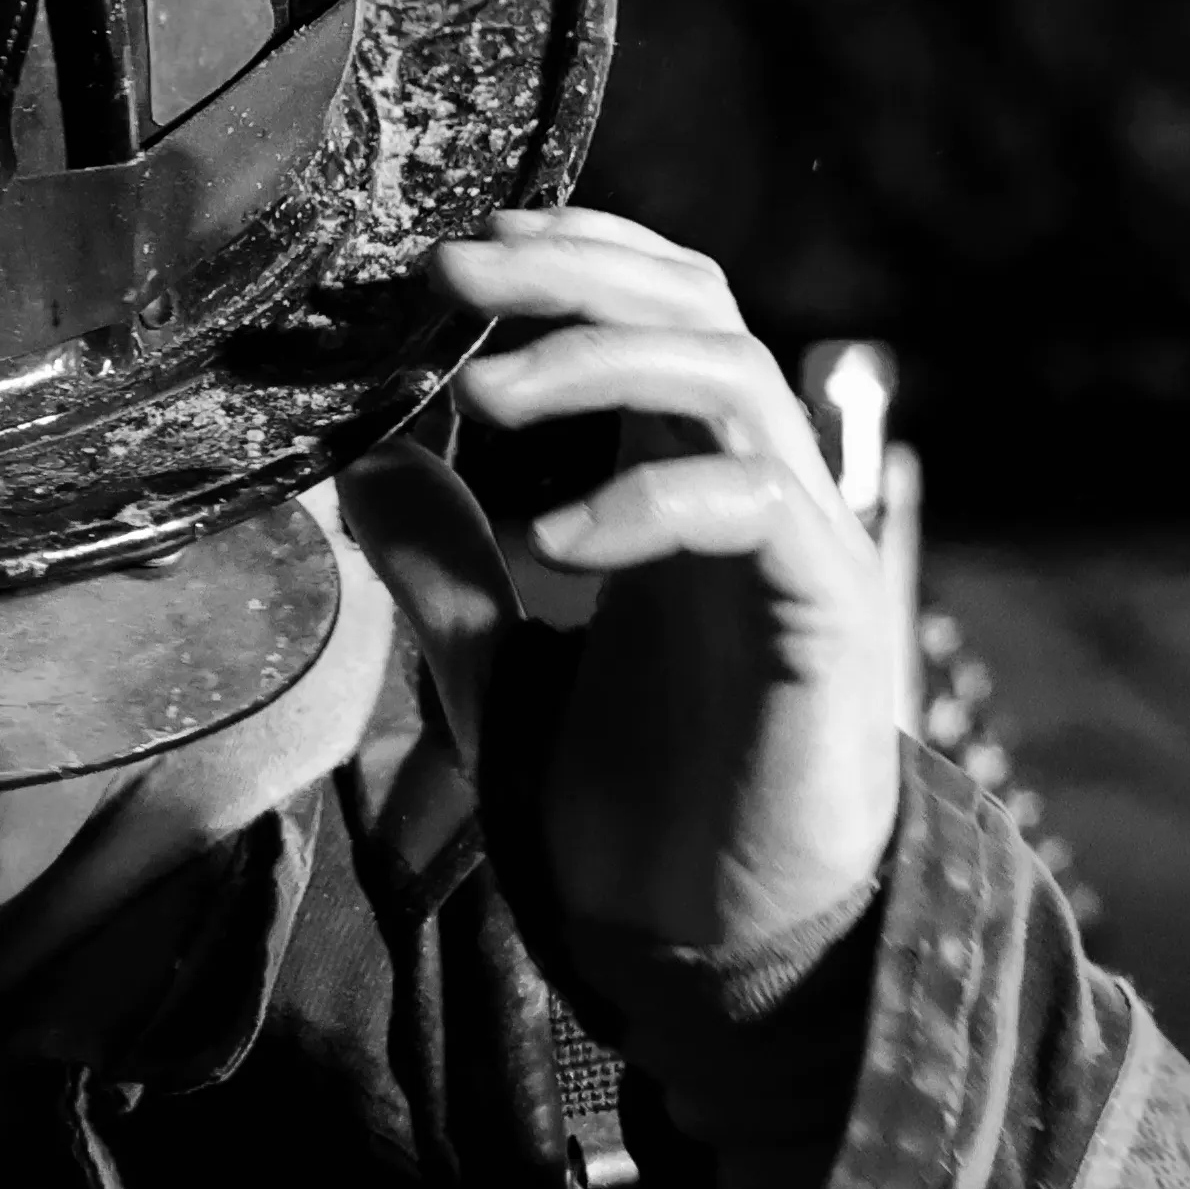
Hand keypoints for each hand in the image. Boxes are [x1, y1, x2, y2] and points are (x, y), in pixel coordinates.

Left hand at [431, 208, 904, 963]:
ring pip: (730, 377)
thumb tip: (364, 465)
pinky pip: (755, 507)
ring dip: (601, 361)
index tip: (459, 248)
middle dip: (572, 272)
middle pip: (695, 306)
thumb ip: (440, 568)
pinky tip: (554, 541)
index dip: (572, 256)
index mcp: (673, 477)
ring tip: (484, 397)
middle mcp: (745, 484)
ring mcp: (795, 540)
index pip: (655, 306)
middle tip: (452, 269)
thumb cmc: (629, 801)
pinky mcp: (825, 612)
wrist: (721, 939)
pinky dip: (649, 501)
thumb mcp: (496, 669)